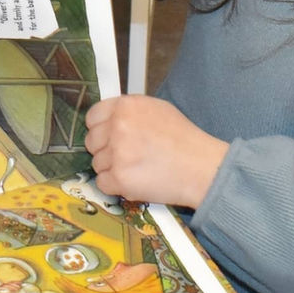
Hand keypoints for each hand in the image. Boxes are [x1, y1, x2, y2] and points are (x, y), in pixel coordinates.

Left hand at [84, 95, 227, 208]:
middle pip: (91, 142)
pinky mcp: (119, 178)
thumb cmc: (184, 139)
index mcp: (125, 106)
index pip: (92, 117)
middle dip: (105, 150)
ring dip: (112, 169)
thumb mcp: (157, 109)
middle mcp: (117, 126)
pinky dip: (115, 186)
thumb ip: (129, 111)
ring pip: (97, 164)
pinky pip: (102, 183)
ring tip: (138, 169)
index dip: (100, 129)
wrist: (201, 167)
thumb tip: (109, 119)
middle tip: (129, 156)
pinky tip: (135, 181)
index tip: (109, 137)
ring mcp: (116, 152)